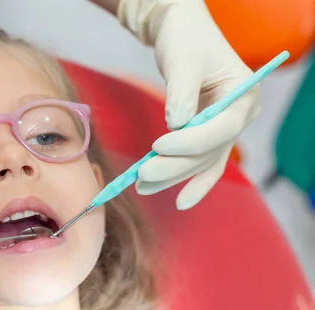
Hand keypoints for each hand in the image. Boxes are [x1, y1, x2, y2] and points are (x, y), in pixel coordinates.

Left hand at [93, 0, 260, 208]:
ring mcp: (225, 128)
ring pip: (202, 161)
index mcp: (243, 95)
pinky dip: (191, 181)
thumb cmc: (186, 40)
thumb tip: (175, 125)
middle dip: (175, 166)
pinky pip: (203, 163)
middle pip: (209, 151)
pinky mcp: (208, 134)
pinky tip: (180, 201)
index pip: (221, 129)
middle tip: (142, 176)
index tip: (158, 146)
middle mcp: (240, 116)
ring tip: (142, 185)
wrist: (184, 33)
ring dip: (173, 176)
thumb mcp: (183, 61)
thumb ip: (181, 93)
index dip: (190, 142)